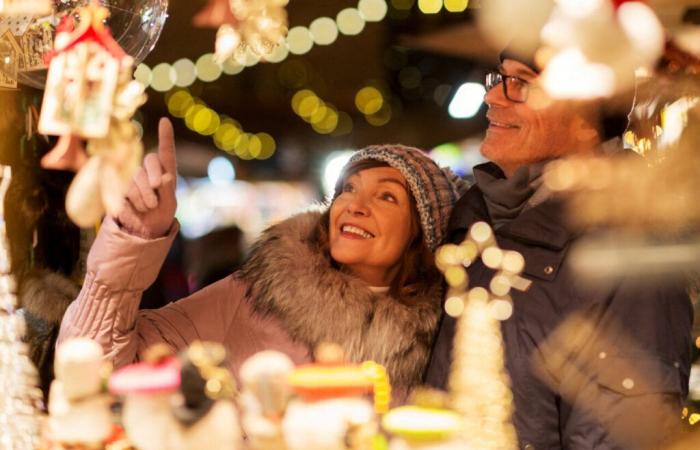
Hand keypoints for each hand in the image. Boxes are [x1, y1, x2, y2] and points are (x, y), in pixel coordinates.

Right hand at [116, 118, 177, 238]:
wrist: (143, 230)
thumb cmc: (161, 215)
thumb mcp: (170, 205)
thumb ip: (168, 190)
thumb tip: (166, 177)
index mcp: (166, 173)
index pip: (166, 152)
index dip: (165, 136)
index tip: (165, 121)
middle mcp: (149, 171)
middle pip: (150, 160)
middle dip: (155, 177)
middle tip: (156, 196)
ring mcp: (133, 178)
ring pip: (138, 177)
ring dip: (145, 196)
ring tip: (149, 207)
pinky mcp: (120, 187)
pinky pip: (126, 189)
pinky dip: (135, 201)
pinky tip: (137, 208)